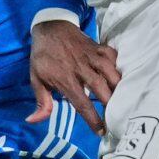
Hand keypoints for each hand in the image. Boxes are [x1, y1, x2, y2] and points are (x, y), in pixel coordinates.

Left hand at [27, 18, 120, 134]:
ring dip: (119, 89)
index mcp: (66, 79)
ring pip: (112, 74)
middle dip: (111, 106)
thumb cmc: (43, 57)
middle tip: (117, 119)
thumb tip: (34, 121)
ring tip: (124, 101)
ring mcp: (93, 57)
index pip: (82, 103)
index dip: (93, 119)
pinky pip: (115, 59)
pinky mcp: (100, 48)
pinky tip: (122, 79)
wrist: (50, 27)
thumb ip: (41, 102)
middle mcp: (81, 69)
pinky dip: (120, 68)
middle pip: (102, 90)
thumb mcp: (36, 79)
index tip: (101, 131)